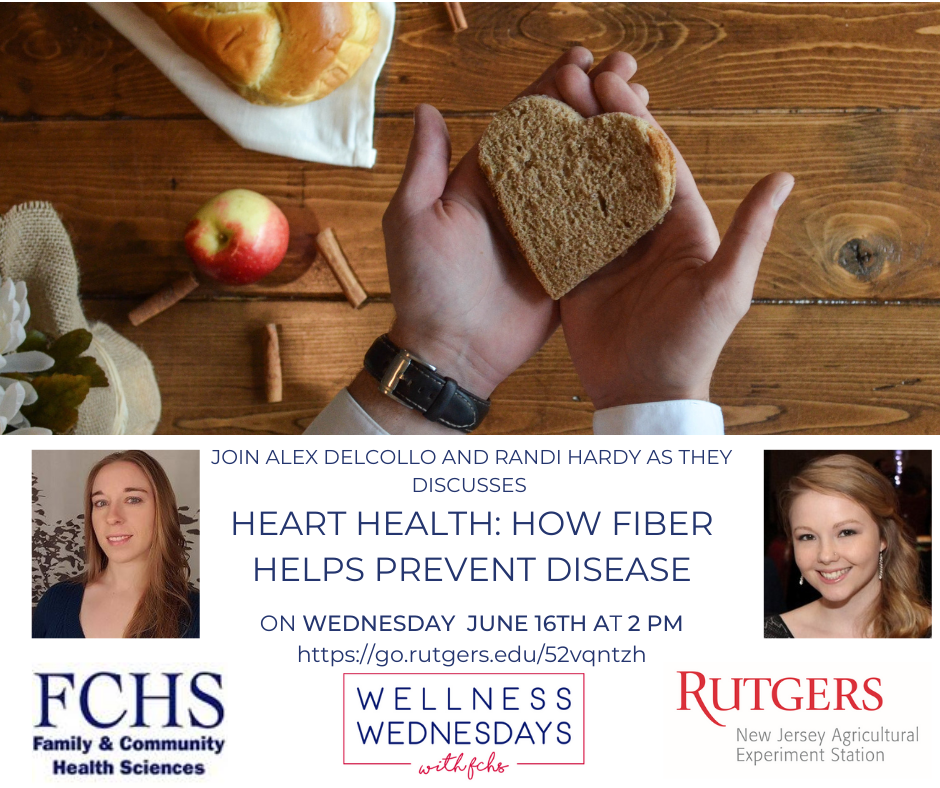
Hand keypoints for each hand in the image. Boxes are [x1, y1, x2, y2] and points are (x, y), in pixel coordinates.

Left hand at [353, 48, 647, 431]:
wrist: (452, 352)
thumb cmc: (424, 287)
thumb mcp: (413, 219)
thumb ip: (425, 166)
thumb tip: (428, 108)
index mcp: (486, 181)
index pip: (523, 122)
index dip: (550, 86)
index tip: (580, 56)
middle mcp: (522, 199)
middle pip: (564, 139)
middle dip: (594, 101)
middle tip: (627, 70)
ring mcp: (550, 230)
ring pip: (588, 174)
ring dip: (615, 139)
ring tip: (645, 105)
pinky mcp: (571, 262)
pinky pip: (601, 225)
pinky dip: (624, 198)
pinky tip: (650, 168)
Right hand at [557, 54, 794, 407]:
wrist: (644, 393)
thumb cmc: (692, 344)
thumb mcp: (727, 287)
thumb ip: (748, 232)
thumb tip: (784, 176)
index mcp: (680, 224)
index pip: (656, 160)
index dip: (635, 120)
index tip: (612, 84)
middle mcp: (641, 229)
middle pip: (615, 165)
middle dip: (595, 122)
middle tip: (571, 81)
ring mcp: (606, 248)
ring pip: (584, 188)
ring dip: (567, 150)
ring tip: (544, 110)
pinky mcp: (576, 270)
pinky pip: (558, 228)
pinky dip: (543, 199)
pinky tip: (525, 170)